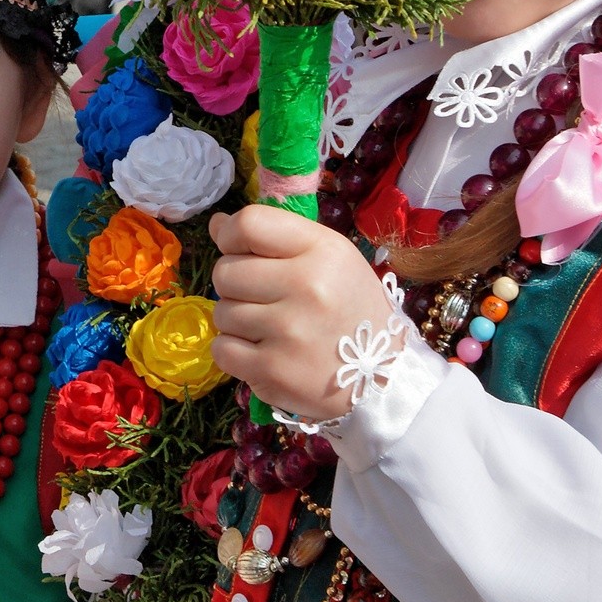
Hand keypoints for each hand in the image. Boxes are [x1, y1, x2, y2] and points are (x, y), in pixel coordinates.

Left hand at [209, 205, 398, 420]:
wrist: (384, 376)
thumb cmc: (349, 307)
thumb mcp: (327, 259)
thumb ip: (272, 237)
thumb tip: (216, 224)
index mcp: (323, 250)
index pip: (248, 224)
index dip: (231, 237)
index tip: (242, 253)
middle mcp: (307, 286)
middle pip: (225, 271)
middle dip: (235, 285)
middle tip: (265, 299)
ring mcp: (289, 331)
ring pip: (221, 313)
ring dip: (237, 322)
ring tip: (271, 329)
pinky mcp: (273, 370)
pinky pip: (222, 350)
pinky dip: (234, 353)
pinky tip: (263, 352)